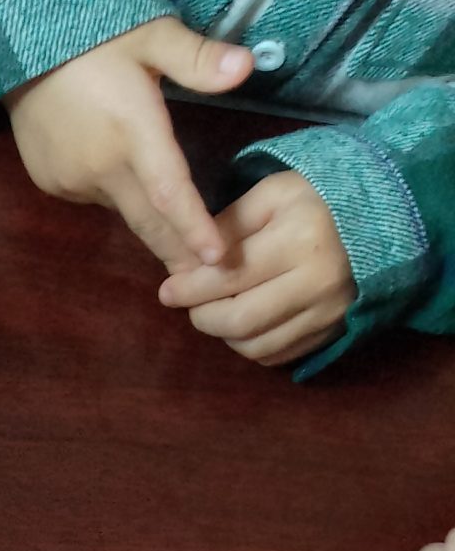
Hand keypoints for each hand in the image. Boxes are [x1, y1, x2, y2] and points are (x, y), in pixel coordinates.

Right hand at [6, 18, 254, 265]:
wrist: (17, 44)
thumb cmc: (92, 33)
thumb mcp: (151, 32)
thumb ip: (197, 56)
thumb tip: (248, 66)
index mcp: (132, 132)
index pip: (169, 191)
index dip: (193, 227)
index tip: (217, 259)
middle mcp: (101, 168)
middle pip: (149, 222)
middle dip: (178, 252)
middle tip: (205, 278)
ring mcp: (72, 181)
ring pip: (123, 208)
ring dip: (147, 216)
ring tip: (168, 220)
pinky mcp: (51, 183)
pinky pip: (94, 197)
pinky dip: (113, 193)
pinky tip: (112, 167)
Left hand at [157, 172, 350, 365]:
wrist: (384, 216)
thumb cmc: (319, 199)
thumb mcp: (272, 195)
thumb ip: (228, 226)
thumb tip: (188, 262)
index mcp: (298, 240)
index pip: (229, 277)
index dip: (190, 289)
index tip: (167, 290)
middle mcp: (315, 283)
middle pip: (238, 321)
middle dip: (203, 316)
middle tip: (190, 304)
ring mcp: (327, 313)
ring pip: (255, 346)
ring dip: (225, 335)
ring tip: (217, 311)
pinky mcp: (332, 332)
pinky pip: (277, 355)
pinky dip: (251, 346)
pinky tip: (244, 324)